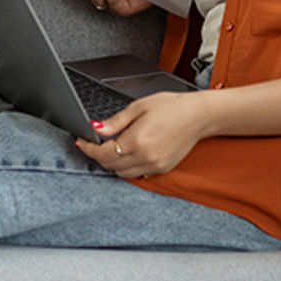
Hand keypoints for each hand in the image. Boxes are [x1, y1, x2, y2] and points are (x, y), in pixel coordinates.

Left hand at [74, 91, 209, 177]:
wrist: (198, 116)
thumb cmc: (172, 107)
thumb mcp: (139, 107)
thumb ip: (115, 121)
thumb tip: (96, 129)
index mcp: (137, 140)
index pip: (103, 152)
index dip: (89, 148)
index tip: (82, 142)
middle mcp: (145, 156)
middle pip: (110, 165)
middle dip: (98, 155)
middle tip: (92, 144)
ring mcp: (154, 165)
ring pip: (122, 173)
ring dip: (112, 163)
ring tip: (110, 148)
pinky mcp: (162, 169)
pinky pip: (137, 174)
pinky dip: (127, 166)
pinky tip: (128, 153)